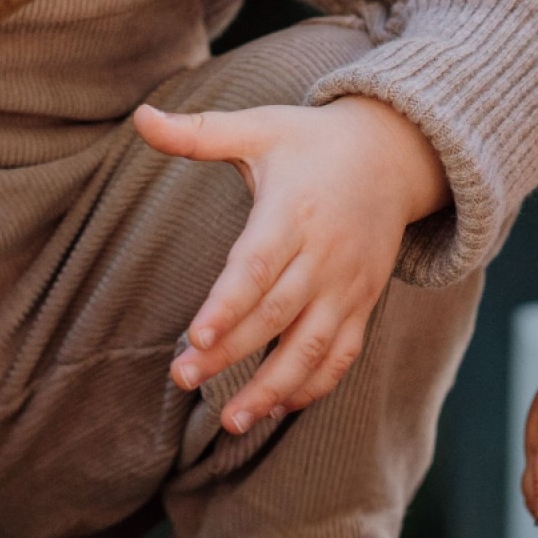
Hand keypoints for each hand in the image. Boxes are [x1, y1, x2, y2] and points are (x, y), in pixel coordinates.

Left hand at [134, 94, 449, 432]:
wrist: (397, 152)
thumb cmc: (313, 141)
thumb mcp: (262, 127)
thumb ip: (199, 132)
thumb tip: (140, 117)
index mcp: (295, 210)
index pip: (260, 264)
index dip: (230, 303)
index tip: (197, 336)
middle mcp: (325, 252)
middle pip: (277, 313)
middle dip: (232, 353)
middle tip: (182, 378)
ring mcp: (348, 282)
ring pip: (313, 345)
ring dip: (274, 386)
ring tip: (232, 420)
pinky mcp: (363, 301)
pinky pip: (342, 352)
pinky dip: (315, 384)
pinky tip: (280, 408)